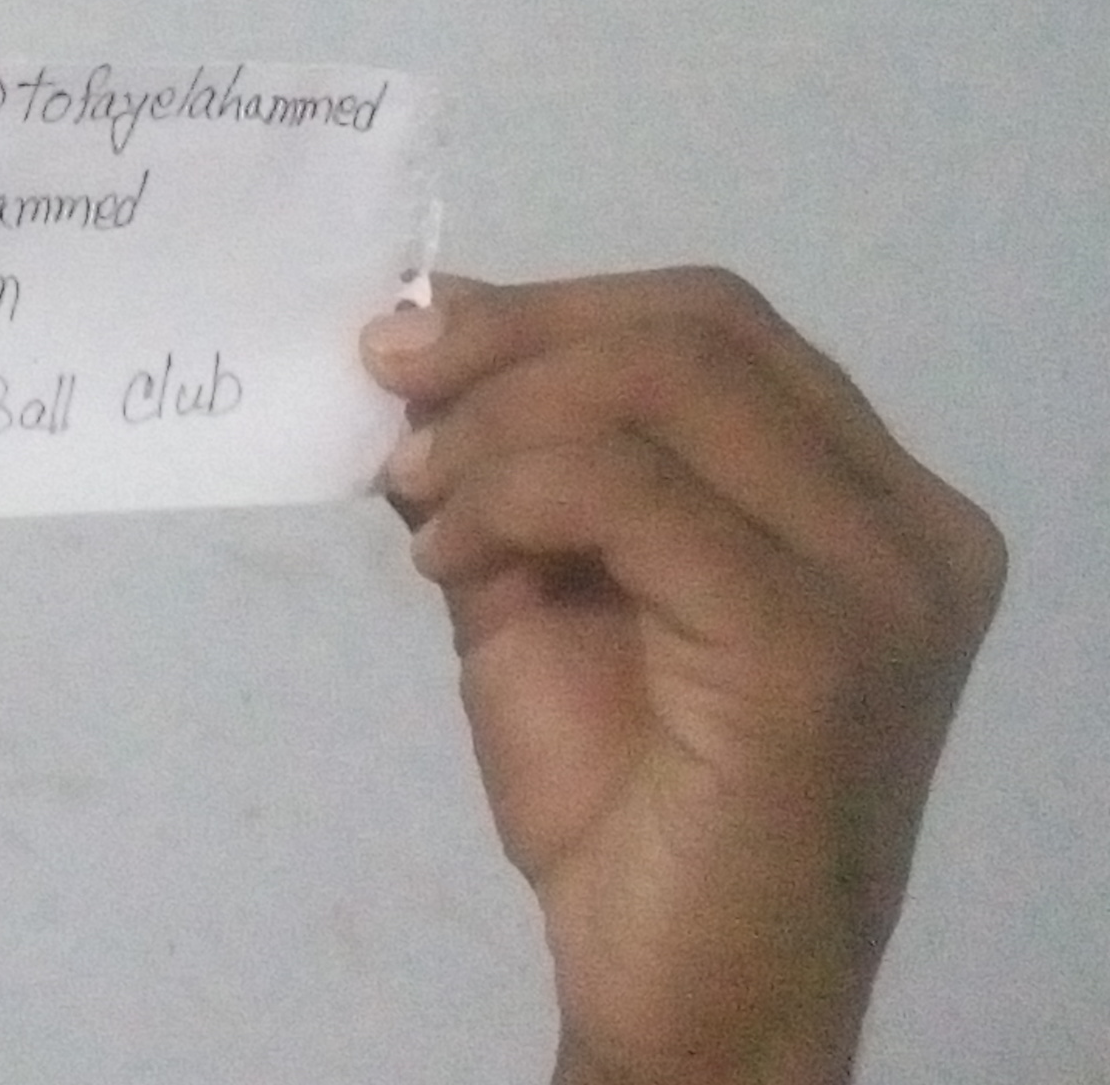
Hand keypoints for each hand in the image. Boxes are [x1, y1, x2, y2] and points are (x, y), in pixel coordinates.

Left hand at [367, 271, 1004, 1084]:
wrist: (683, 988)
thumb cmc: (626, 803)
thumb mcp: (550, 586)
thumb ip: (517, 464)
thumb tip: (430, 330)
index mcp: (871, 503)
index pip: (712, 325)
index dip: (548, 308)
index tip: (407, 340)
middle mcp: (907, 528)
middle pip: (696, 328)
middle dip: (513, 337)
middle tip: (390, 393)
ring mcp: (878, 582)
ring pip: (665, 384)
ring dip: (499, 419)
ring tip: (421, 501)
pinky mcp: (812, 645)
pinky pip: (629, 491)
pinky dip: (510, 493)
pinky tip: (451, 559)